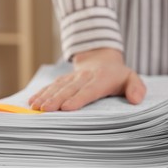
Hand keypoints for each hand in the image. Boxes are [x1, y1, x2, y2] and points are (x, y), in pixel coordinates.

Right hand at [28, 48, 145, 110]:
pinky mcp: (64, 79)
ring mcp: (72, 77)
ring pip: (58, 87)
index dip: (78, 98)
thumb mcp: (132, 78)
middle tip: (45, 110)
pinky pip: (51, 85)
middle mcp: (84, 77)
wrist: (102, 58)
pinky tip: (31, 101)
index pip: (89, 90)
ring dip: (45, 96)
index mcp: (101, 79)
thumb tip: (136, 100)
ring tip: (35, 107)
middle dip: (56, 99)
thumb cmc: (118, 75)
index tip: (67, 107)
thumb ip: (136, 88)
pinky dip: (41, 93)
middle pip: (69, 89)